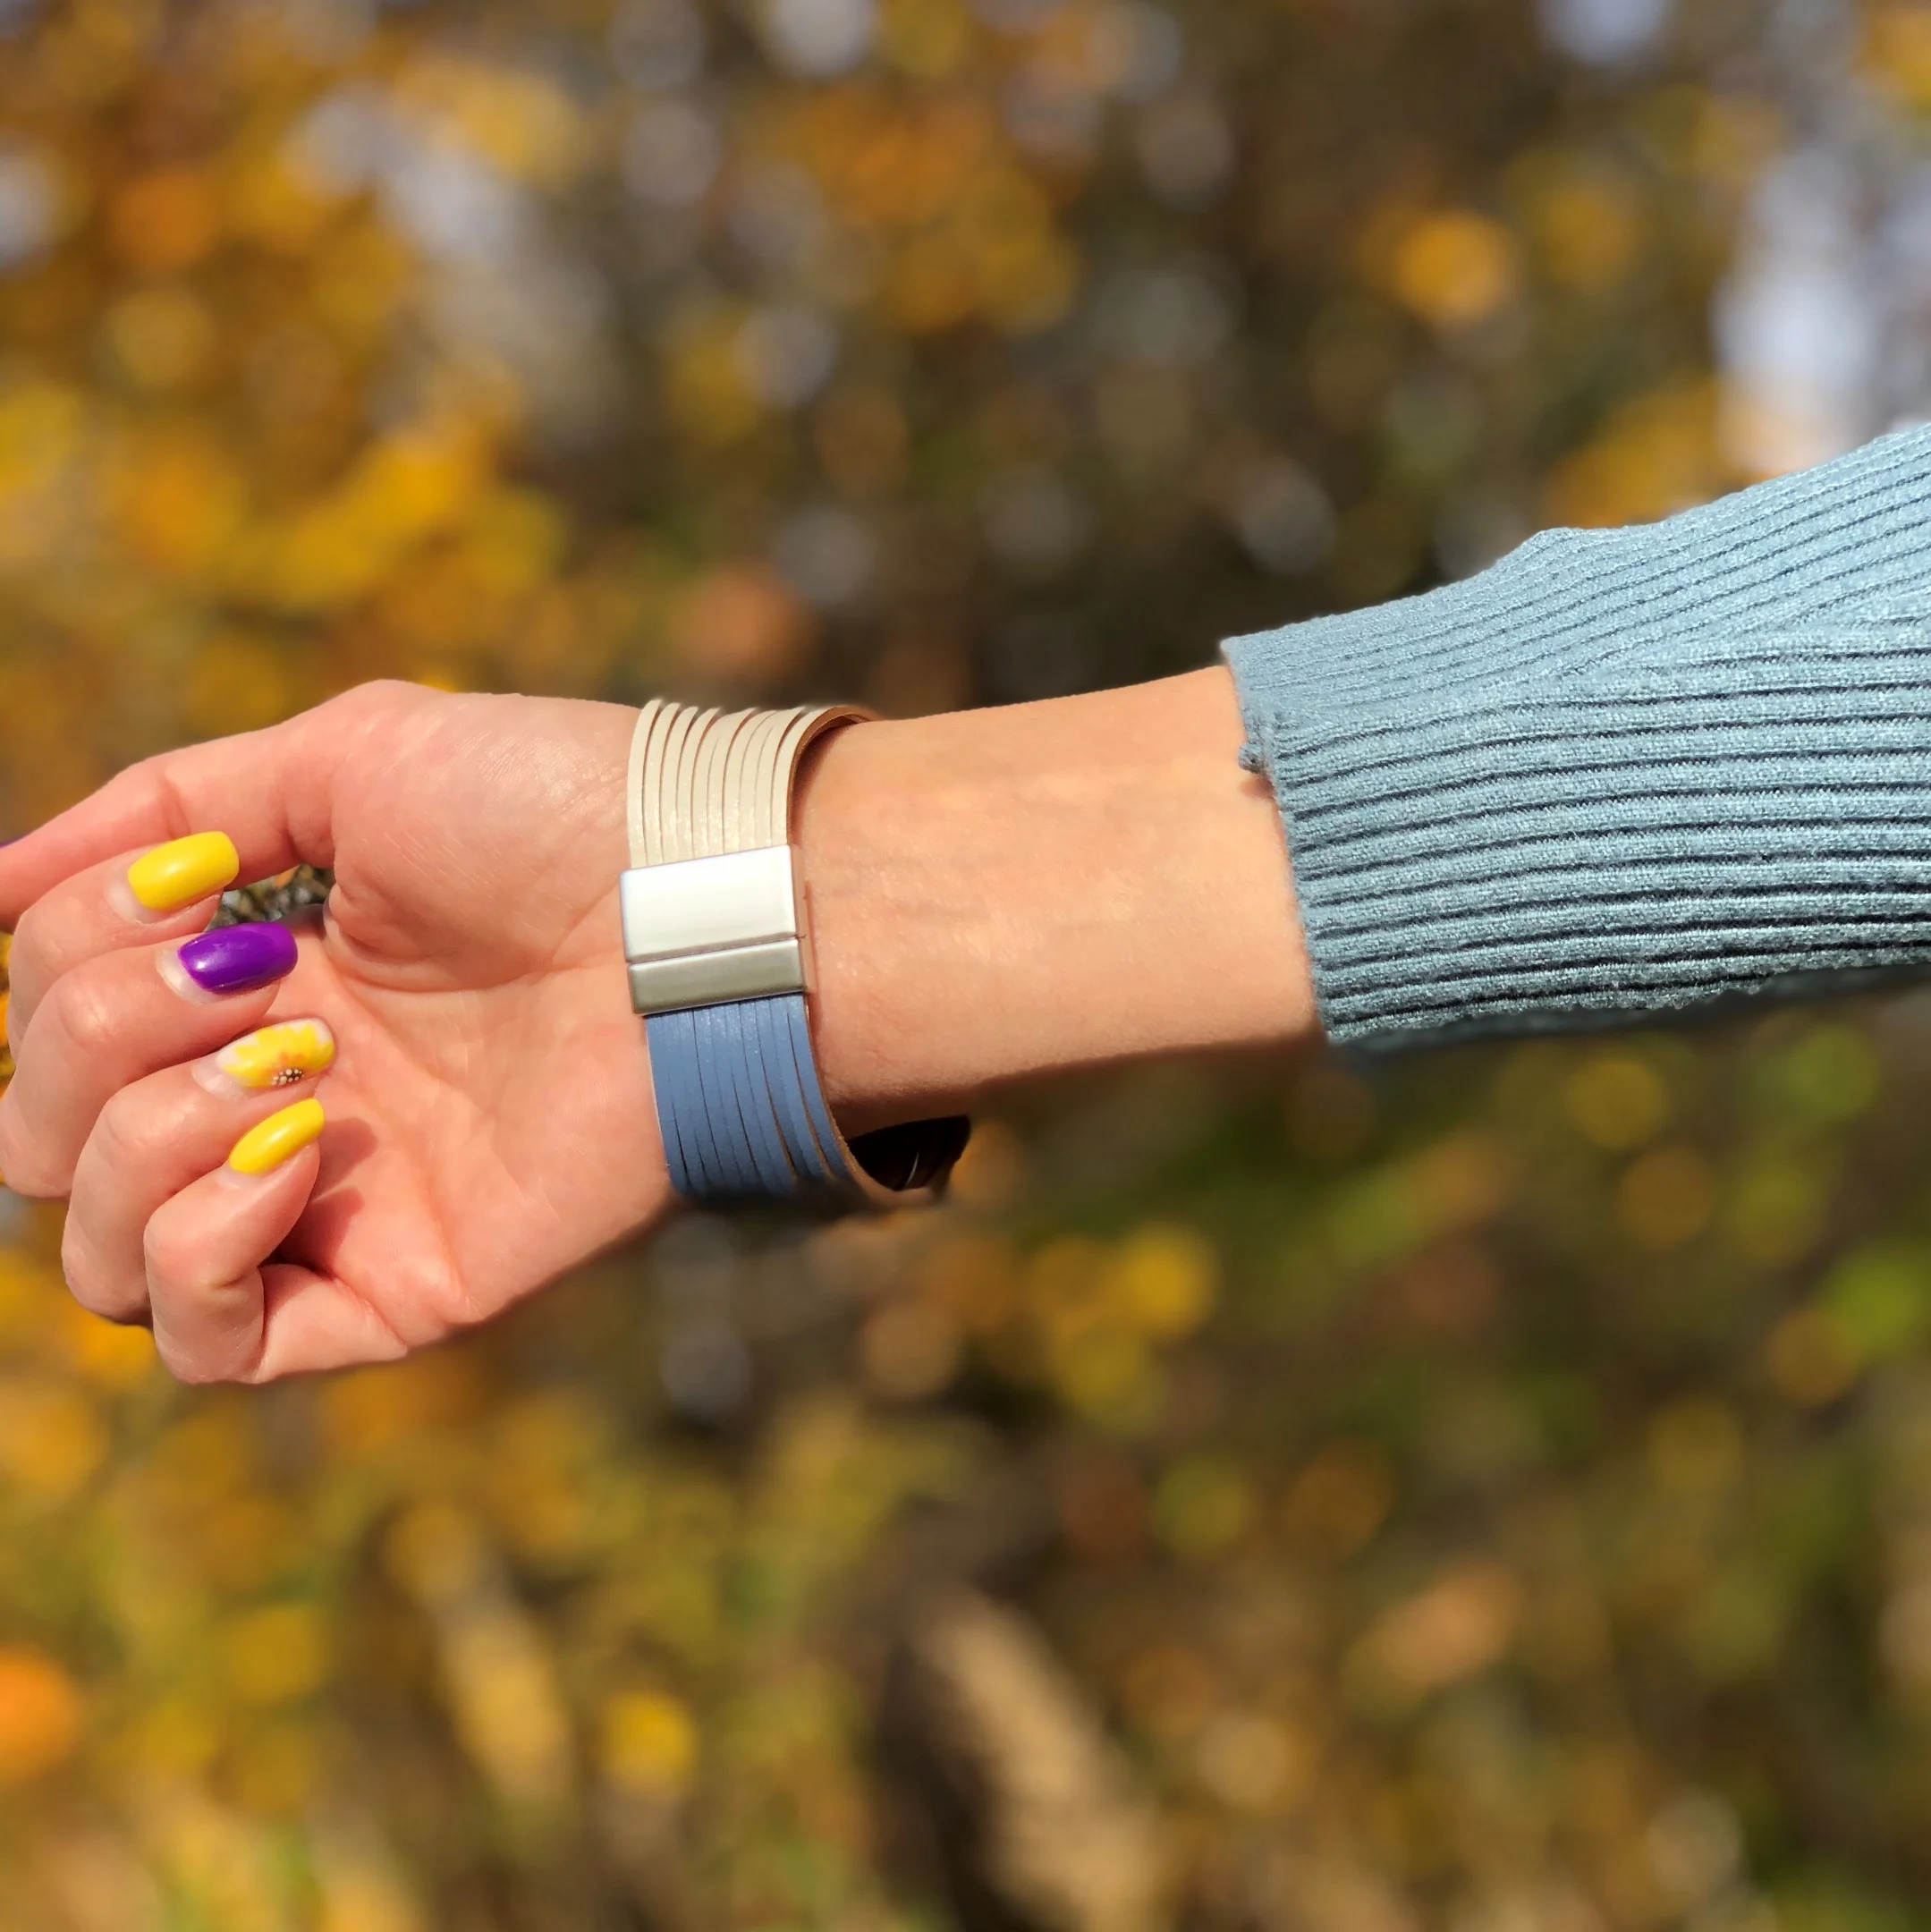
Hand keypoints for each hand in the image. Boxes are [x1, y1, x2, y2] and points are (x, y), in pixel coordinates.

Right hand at [0, 681, 665, 1382]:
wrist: (696, 907)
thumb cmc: (548, 812)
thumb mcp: (340, 761)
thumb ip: (156, 810)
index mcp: (245, 984)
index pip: (39, 1016)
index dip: (67, 955)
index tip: (207, 891)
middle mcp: (264, 1101)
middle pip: (36, 1139)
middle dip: (90, 1039)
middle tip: (256, 976)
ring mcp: (325, 1207)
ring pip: (95, 1260)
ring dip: (136, 1145)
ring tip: (293, 1070)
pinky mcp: (396, 1288)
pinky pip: (212, 1347)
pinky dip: (200, 1251)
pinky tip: (297, 1153)